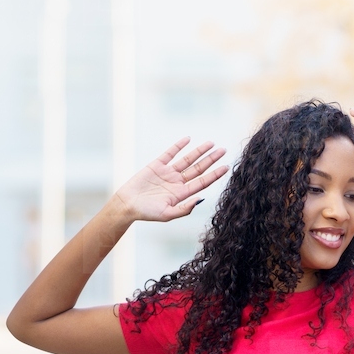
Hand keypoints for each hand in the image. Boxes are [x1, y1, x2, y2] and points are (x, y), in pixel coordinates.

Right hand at [113, 138, 228, 221]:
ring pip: (187, 159)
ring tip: (211, 143)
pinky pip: (170, 153)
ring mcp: (168, 173)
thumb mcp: (167, 214)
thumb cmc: (147, 213)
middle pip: (198, 168)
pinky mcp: (156, 165)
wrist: (127, 205)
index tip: (226, 167)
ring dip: (199, 151)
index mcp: (182, 194)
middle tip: (223, 150)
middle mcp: (177, 182)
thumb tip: (201, 199)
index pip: (203, 182)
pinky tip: (188, 139)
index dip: (215, 174)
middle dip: (211, 159)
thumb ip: (185, 208)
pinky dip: (178, 146)